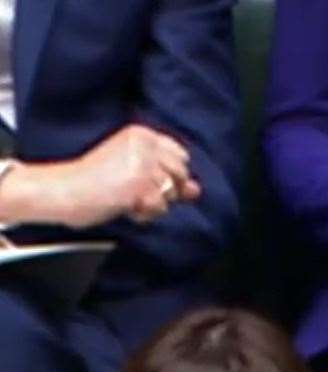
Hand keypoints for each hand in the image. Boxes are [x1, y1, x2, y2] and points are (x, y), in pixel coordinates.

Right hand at [3, 124, 199, 228]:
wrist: (63, 189)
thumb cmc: (94, 182)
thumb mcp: (133, 172)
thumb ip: (166, 177)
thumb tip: (196, 190)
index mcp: (142, 134)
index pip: (181, 155)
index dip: (170, 174)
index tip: (147, 180)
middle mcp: (145, 145)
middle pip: (181, 175)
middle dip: (165, 190)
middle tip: (133, 190)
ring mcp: (144, 164)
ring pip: (172, 193)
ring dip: (153, 203)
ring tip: (126, 198)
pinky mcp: (140, 184)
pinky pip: (160, 207)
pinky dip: (144, 213)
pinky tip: (124, 205)